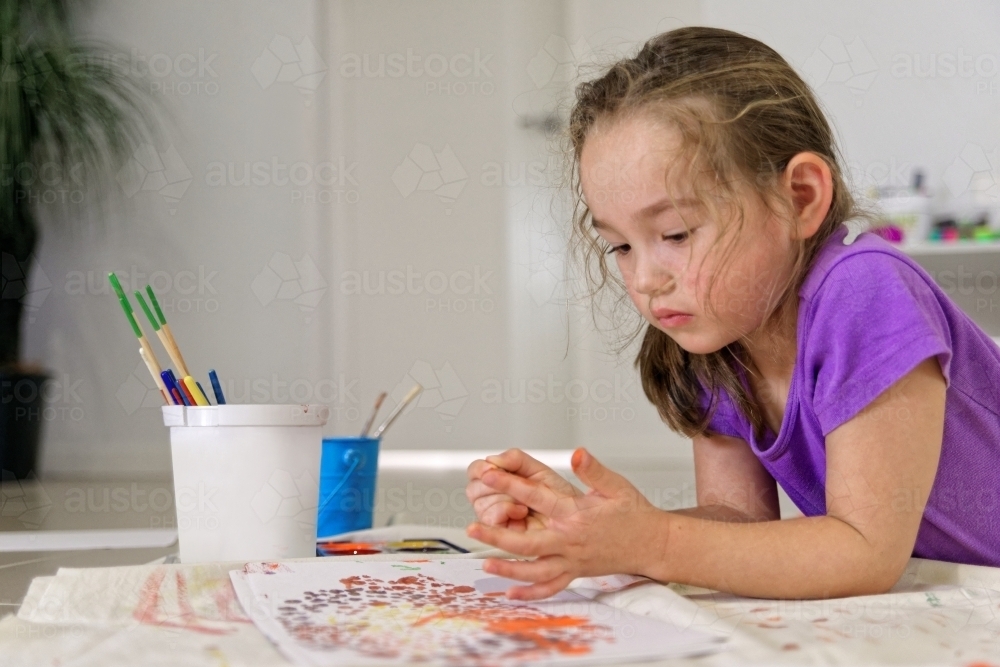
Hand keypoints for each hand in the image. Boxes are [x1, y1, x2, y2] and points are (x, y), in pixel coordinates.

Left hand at [466, 447, 661, 600]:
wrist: (653, 544)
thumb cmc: (634, 513)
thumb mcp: (615, 486)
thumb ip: (593, 470)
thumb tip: (577, 453)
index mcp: (575, 515)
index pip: (536, 498)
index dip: (509, 485)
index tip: (488, 475)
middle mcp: (570, 541)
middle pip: (526, 543)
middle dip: (497, 536)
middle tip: (472, 528)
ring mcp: (572, 561)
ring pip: (534, 571)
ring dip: (508, 569)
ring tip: (485, 563)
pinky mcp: (576, 573)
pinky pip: (550, 587)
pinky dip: (530, 594)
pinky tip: (510, 594)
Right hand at [466, 448, 581, 531]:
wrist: (581, 523)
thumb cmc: (563, 497)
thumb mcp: (541, 472)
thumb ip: (517, 459)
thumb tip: (495, 459)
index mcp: (506, 477)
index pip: (477, 469)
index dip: (480, 468)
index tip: (491, 468)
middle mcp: (498, 496)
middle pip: (473, 488)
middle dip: (491, 485)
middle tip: (509, 483)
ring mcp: (499, 516)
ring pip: (480, 505)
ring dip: (501, 499)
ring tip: (523, 502)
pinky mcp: (504, 533)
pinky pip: (490, 521)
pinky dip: (504, 513)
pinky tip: (520, 512)